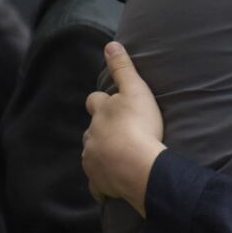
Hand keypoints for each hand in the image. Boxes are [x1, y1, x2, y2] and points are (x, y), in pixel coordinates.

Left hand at [83, 43, 166, 210]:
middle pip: (91, 129)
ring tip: (117, 157)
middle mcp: (91, 135)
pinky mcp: (98, 180)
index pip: (95, 101)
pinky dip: (102, 183)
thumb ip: (123, 68)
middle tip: (117, 133)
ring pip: (92, 154)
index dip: (102, 102)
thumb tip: (110, 45)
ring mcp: (92, 159)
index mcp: (101, 112)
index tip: (111, 105)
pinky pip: (97, 183)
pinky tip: (110, 186)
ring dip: (101, 154)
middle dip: (100, 130)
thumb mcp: (136, 90)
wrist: (138, 165)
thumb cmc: (140, 126)